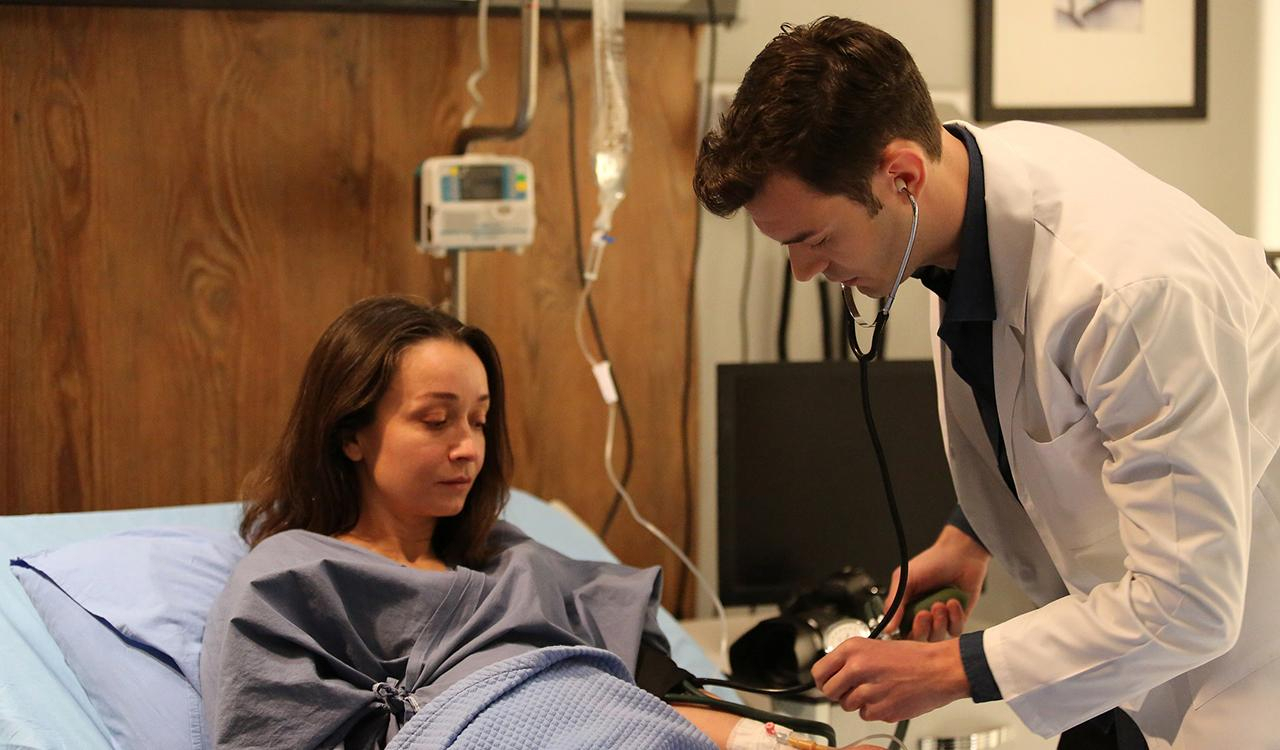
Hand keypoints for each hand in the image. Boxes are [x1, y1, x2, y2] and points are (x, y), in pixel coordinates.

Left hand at [813, 637, 968, 721]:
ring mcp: (869, 690)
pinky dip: (874, 711)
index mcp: (853, 649)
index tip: (829, 683)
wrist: (939, 669)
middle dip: (840, 693)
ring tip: (877, 690)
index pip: (819, 671)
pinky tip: (888, 697)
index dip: (823, 680)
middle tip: (855, 688)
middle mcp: (857, 668)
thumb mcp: (875, 647)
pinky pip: (865, 715)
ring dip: (859, 702)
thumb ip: (851, 660)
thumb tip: (832, 675)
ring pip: (847, 705)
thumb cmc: (913, 658)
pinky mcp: (881, 709)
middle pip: (829, 691)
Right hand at [883, 524, 988, 640]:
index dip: (905, 633)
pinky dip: (954, 617)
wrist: (961, 554)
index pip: (901, 632)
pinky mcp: (957, 618)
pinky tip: (952, 602)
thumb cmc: (932, 562)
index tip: (908, 623)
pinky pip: (955, 630)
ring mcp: (940, 618)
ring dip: (939, 621)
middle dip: (922, 628)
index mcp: (905, 607)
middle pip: (918, 639)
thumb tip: (887, 628)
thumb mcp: (905, 580)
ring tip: (940, 603)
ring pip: (937, 637)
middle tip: (924, 613)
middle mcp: (922, 615)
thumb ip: (895, 605)